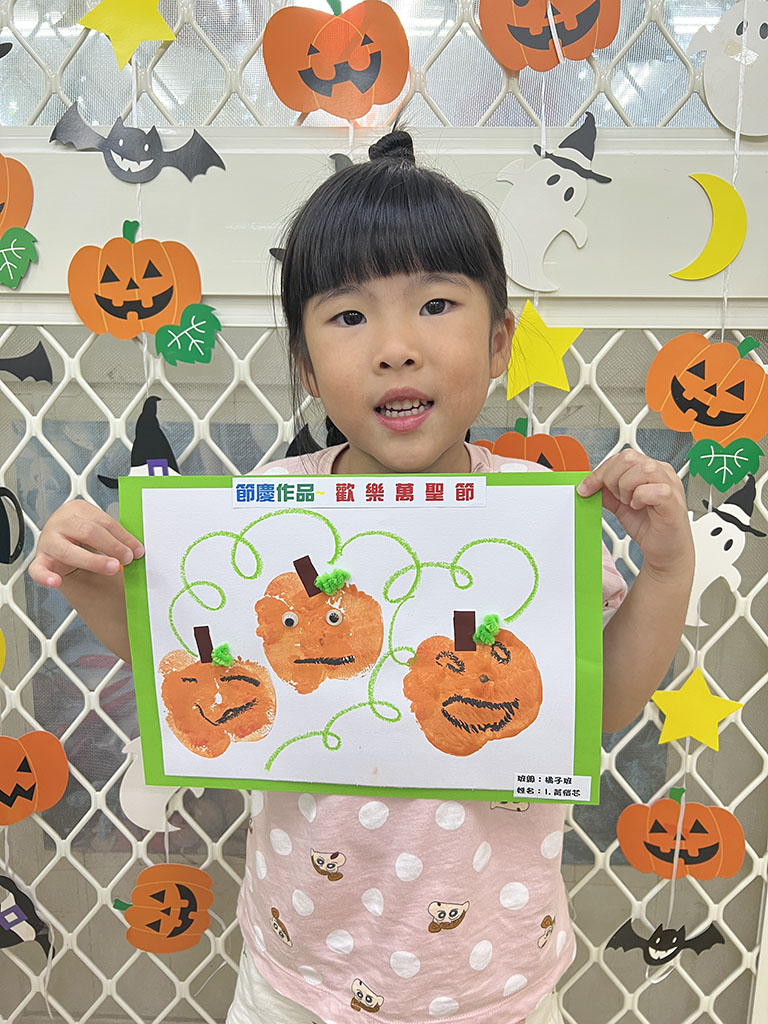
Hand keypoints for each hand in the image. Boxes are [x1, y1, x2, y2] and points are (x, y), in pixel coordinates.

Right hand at [28, 499, 143, 588]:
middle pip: (88, 532)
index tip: (137, 549)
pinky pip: (38, 570)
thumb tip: (137, 548)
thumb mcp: (99, 530)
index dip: (123, 537)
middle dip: (112, 546)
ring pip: (69, 551)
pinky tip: (56, 582)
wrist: (62, 548)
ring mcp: (48, 541)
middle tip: (128, 557)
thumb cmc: (83, 537)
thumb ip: (114, 536)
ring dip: (93, 561)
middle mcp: (60, 522)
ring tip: (112, 568)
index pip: (104, 521)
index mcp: (76, 509)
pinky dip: (46, 577)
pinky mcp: (40, 560)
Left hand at [577, 450, 692, 575]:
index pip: (620, 458)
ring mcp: (670, 484)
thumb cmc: (649, 526)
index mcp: (649, 470)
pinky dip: (639, 499)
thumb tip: (589, 485)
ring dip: (627, 487)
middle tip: (616, 498)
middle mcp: (661, 472)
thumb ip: (607, 493)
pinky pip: (653, 490)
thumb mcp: (620, 506)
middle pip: (629, 457)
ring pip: (643, 469)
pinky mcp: (672, 500)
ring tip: (629, 502)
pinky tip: (639, 507)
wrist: (664, 550)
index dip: (600, 472)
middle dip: (612, 478)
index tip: (586, 488)